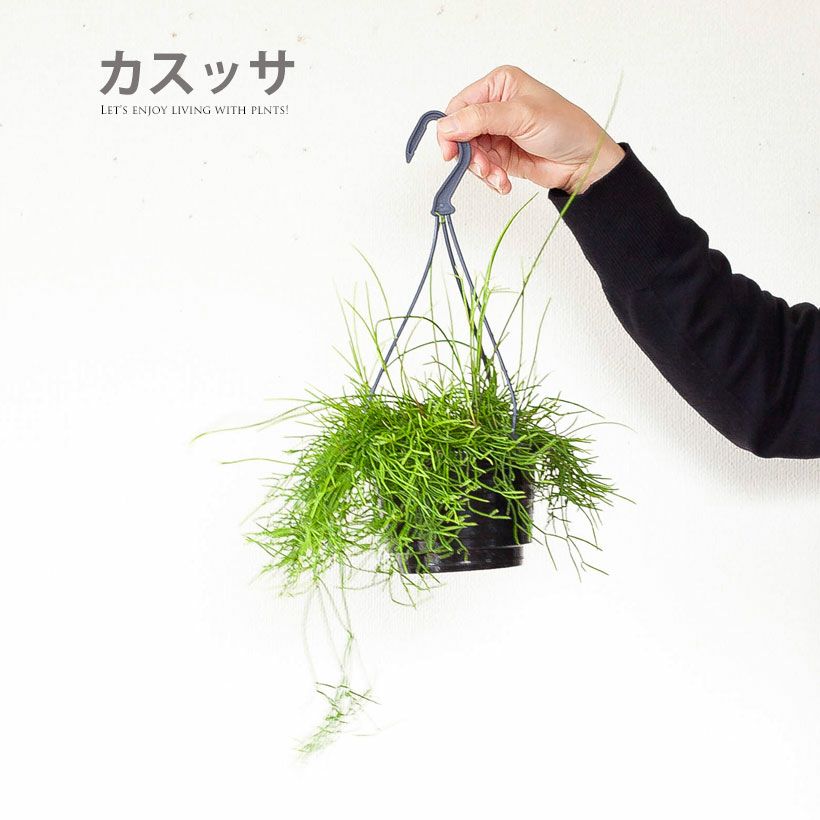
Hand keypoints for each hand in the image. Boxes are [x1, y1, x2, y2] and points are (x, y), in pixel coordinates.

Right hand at [436, 65, 624, 195]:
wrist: (583, 161)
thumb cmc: (564, 127)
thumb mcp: (521, 115)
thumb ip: (481, 119)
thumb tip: (447, 126)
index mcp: (498, 85)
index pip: (459, 106)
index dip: (451, 130)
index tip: (452, 152)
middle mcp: (494, 108)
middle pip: (461, 134)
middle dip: (470, 155)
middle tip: (483, 168)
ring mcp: (497, 133)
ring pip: (470, 155)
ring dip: (482, 170)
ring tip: (499, 177)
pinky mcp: (501, 156)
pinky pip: (483, 169)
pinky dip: (490, 179)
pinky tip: (504, 182)